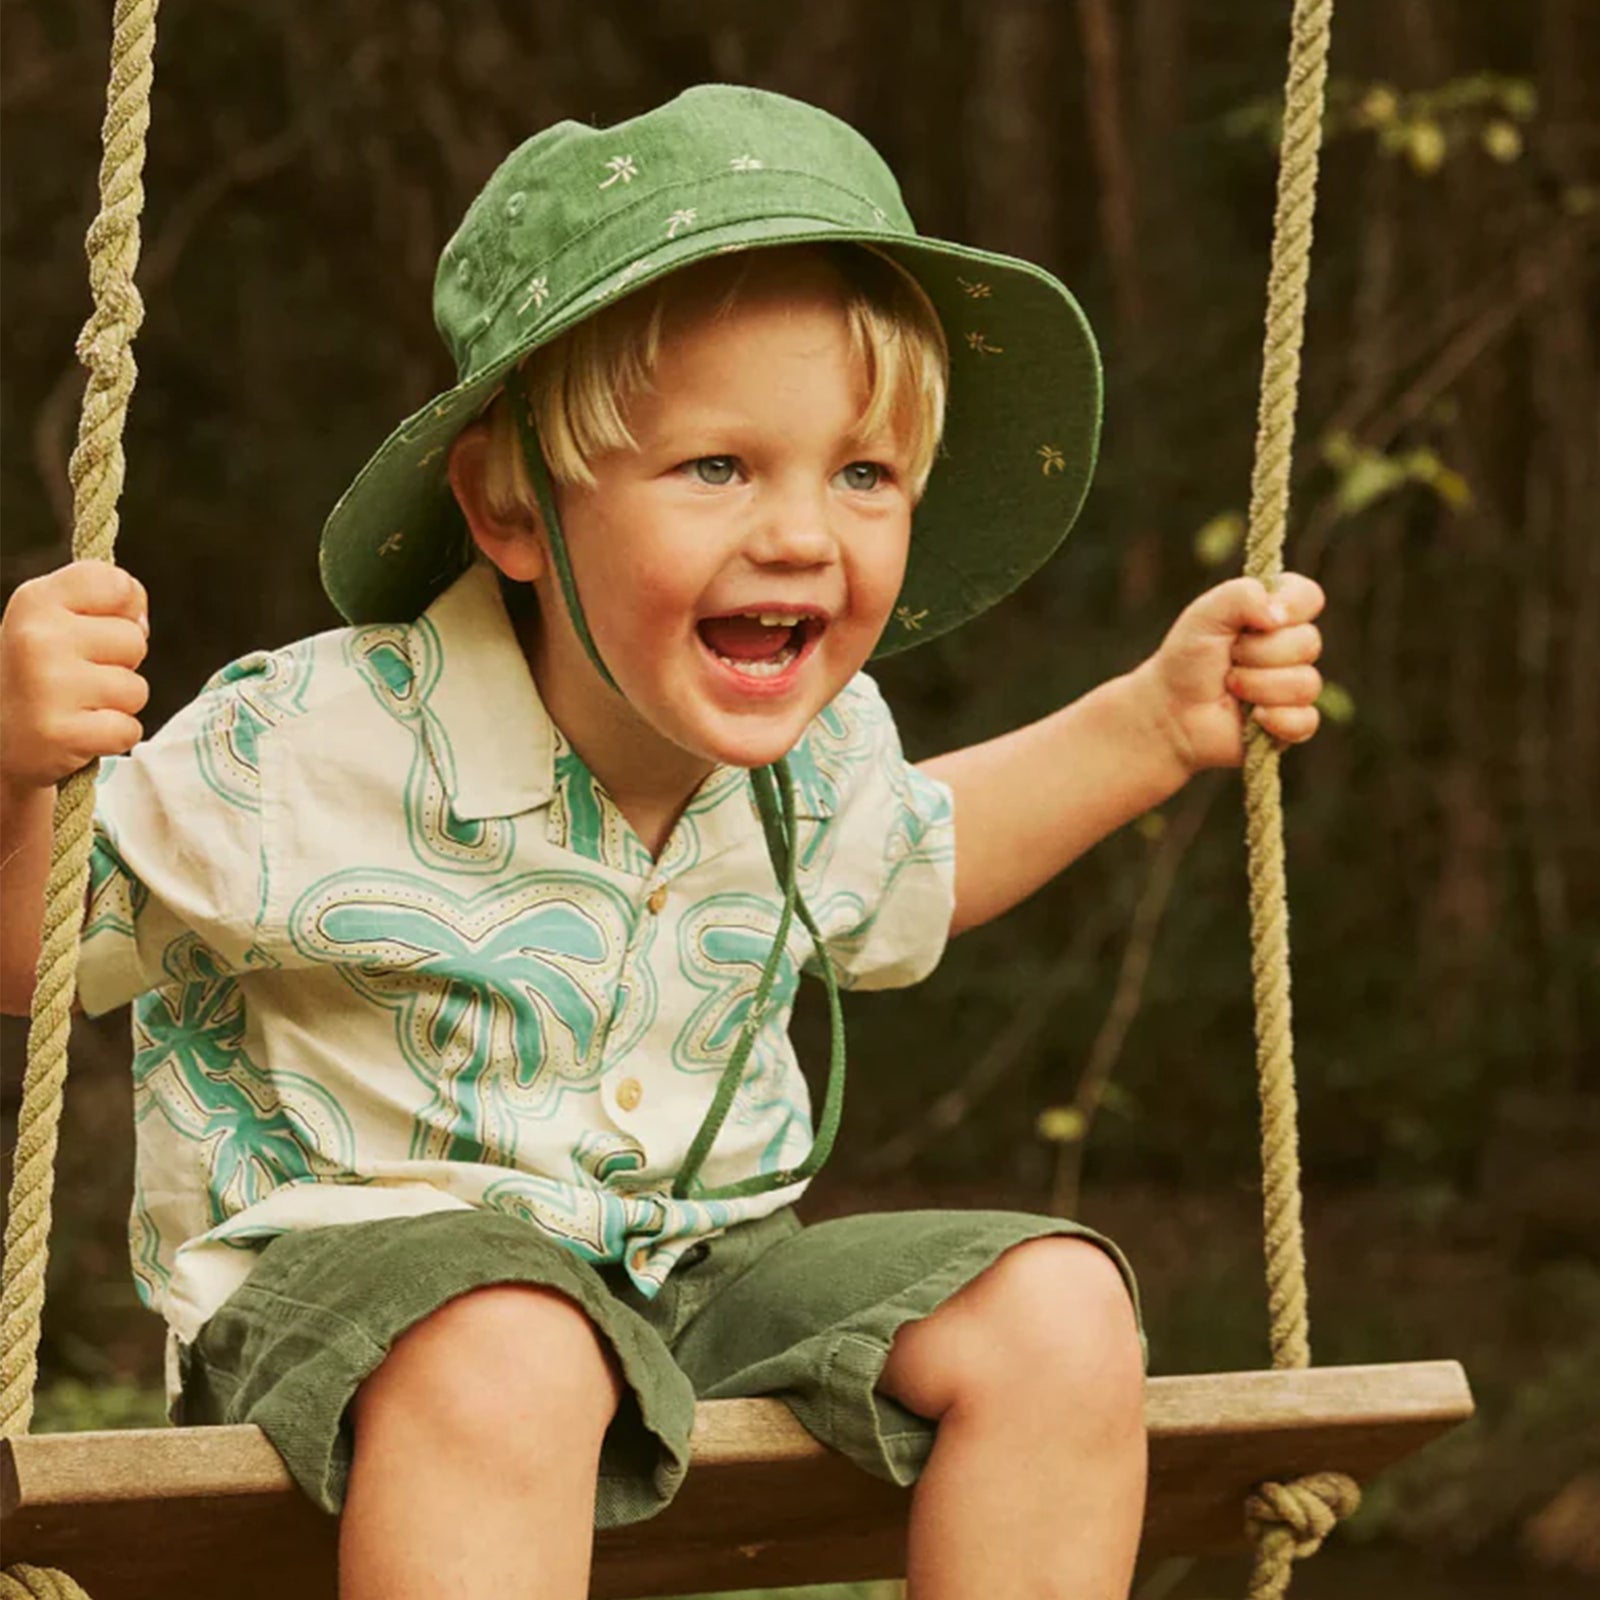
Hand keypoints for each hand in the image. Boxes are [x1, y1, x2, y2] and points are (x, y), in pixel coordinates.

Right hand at [0, 560, 149, 793]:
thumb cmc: (37, 671)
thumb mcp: (54, 620)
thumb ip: (104, 602)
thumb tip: (140, 619)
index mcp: (36, 601)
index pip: (118, 584)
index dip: (125, 610)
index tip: (98, 628)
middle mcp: (39, 638)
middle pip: (135, 640)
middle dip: (120, 662)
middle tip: (78, 678)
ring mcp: (48, 685)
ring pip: (136, 689)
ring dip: (117, 703)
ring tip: (77, 704)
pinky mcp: (60, 733)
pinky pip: (128, 730)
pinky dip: (113, 736)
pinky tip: (78, 731)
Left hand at [1139, 574, 1324, 773]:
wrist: (1171, 711)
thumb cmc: (1188, 659)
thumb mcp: (1205, 615)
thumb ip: (1241, 596)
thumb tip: (1277, 616)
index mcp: (1275, 613)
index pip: (1309, 596)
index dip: (1289, 607)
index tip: (1256, 622)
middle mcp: (1291, 647)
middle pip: (1309, 643)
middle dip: (1258, 653)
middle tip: (1228, 659)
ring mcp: (1293, 686)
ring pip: (1306, 684)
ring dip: (1258, 686)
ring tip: (1230, 687)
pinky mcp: (1291, 722)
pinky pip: (1306, 720)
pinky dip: (1275, 719)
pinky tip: (1251, 717)